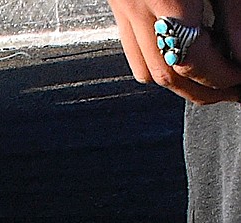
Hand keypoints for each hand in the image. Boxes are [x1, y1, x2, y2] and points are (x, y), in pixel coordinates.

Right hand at [108, 0, 240, 102]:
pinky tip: (180, 53)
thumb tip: (238, 56)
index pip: (192, 59)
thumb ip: (231, 14)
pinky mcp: (119, 7)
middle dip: (201, 90)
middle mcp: (137, 8)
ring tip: (205, 76)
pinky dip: (157, 63)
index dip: (219, 77)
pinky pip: (132, 50)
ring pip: (146, 71)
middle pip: (167, 75)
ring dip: (178, 82)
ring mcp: (123, 10)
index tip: (237, 79)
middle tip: (227, 90)